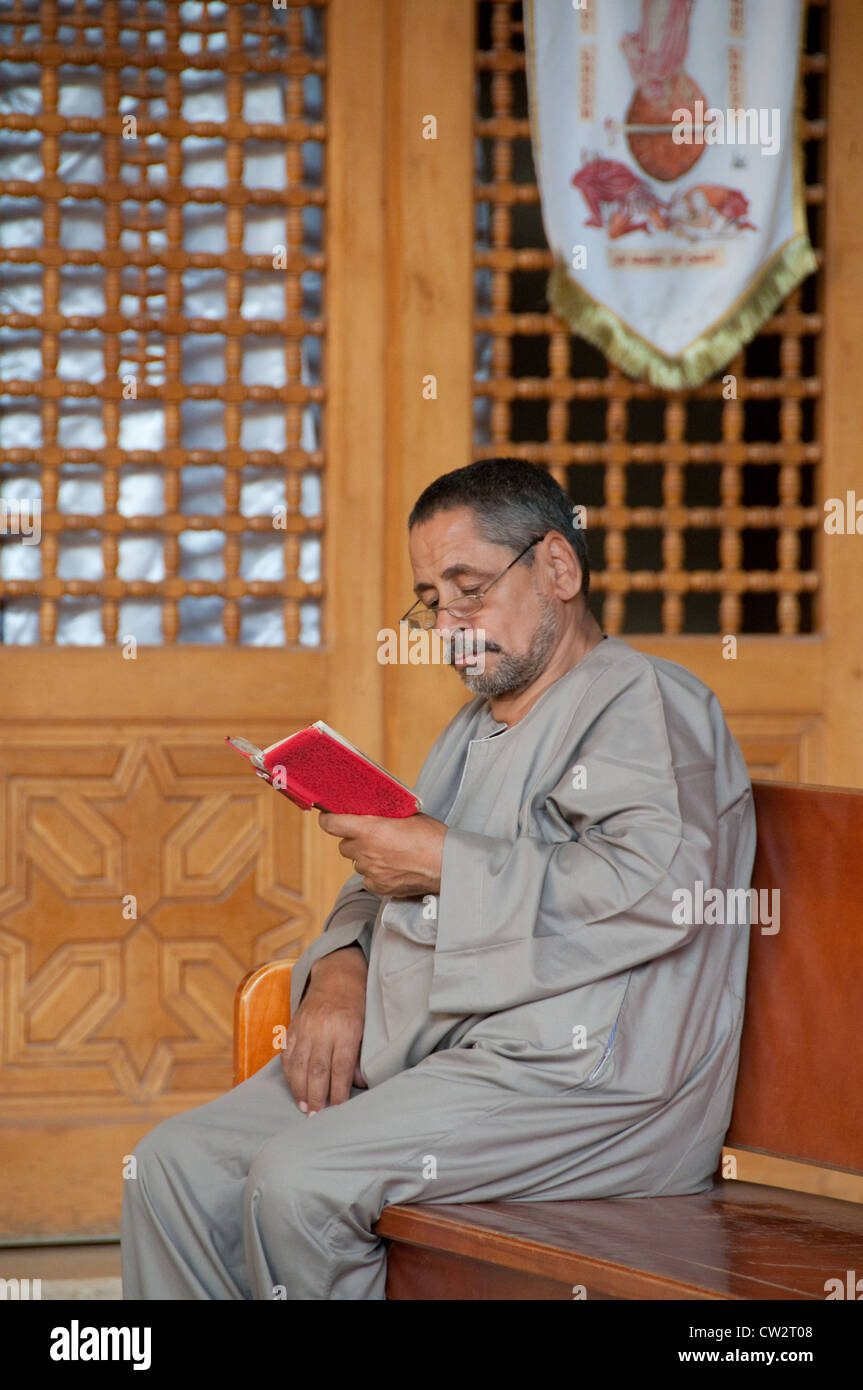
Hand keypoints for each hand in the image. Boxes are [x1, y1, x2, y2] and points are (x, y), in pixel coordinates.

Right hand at [280, 945, 366, 1112]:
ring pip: (298, 1064)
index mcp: (345, 1029)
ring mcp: (305, 1028)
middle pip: (317, 1069)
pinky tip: (294, 1087)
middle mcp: (323, 1029)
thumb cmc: (356, 1005)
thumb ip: (359, 1056)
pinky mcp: (293, 1027)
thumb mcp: (365, 1027)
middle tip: (316, 1116)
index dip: (339, 1091)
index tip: (338, 1108)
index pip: (340, 1067)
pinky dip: (288, 1074)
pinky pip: (286, 1054)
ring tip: (304, 1107)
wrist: (336, 977)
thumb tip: (359, 1085)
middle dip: (316, 1096)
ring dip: (300, 1089)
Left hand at [317, 811, 446, 897]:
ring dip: (365, 857)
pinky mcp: (379, 887)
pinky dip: (375, 873)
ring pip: (356, 863)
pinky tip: (392, 868)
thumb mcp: (407, 815)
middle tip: (370, 836)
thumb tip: (374, 812)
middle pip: (344, 846)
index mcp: (369, 830)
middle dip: (353, 840)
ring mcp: (371, 872)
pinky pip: (368, 878)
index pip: (332, 824)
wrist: (447, 865)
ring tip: (387, 853)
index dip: (328, 820)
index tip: (329, 817)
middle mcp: (365, 852)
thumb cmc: (431, 837)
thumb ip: (384, 816)